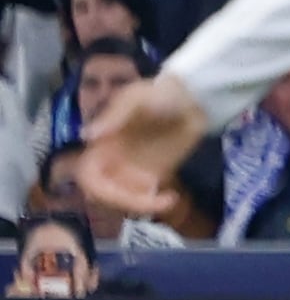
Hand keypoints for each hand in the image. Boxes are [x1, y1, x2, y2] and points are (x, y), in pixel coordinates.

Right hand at [69, 70, 214, 229]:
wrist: (194, 98)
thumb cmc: (159, 93)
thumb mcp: (135, 98)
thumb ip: (113, 116)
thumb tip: (85, 135)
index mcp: (102, 145)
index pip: (87, 176)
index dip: (96, 188)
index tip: (118, 190)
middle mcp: (113, 162)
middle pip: (104, 195)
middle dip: (124, 202)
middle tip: (151, 200)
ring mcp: (133, 170)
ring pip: (124, 201)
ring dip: (141, 206)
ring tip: (168, 199)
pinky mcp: (155, 175)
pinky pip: (147, 198)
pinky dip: (155, 204)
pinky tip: (172, 197)